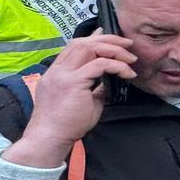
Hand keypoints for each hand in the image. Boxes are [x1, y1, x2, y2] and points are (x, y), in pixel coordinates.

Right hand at [4, 35, 135, 168]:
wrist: (49, 140)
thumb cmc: (66, 125)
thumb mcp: (84, 99)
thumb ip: (94, 86)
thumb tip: (110, 77)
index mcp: (56, 73)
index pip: (75, 46)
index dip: (96, 39)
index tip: (114, 40)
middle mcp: (57, 70)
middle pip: (82, 42)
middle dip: (108, 39)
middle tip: (128, 44)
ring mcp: (63, 75)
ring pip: (89, 47)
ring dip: (113, 49)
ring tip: (130, 58)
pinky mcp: (73, 82)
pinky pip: (99, 64)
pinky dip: (116, 65)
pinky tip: (127, 73)